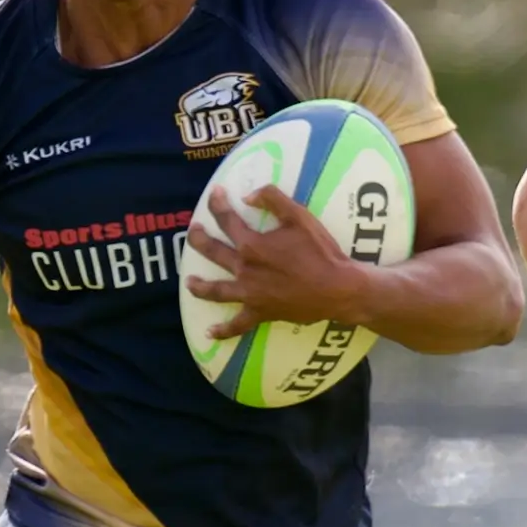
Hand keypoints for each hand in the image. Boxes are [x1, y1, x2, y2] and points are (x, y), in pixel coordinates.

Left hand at [183, 188, 370, 335]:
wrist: (338, 288)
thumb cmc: (321, 251)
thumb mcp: (300, 216)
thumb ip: (273, 199)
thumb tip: (247, 196)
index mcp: (252, 245)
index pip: (228, 220)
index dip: (218, 204)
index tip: (214, 194)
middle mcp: (244, 269)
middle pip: (213, 253)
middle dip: (199, 241)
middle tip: (193, 233)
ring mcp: (250, 293)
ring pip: (216, 291)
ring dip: (200, 286)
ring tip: (188, 283)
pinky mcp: (260, 312)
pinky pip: (238, 325)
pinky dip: (223, 331)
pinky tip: (209, 333)